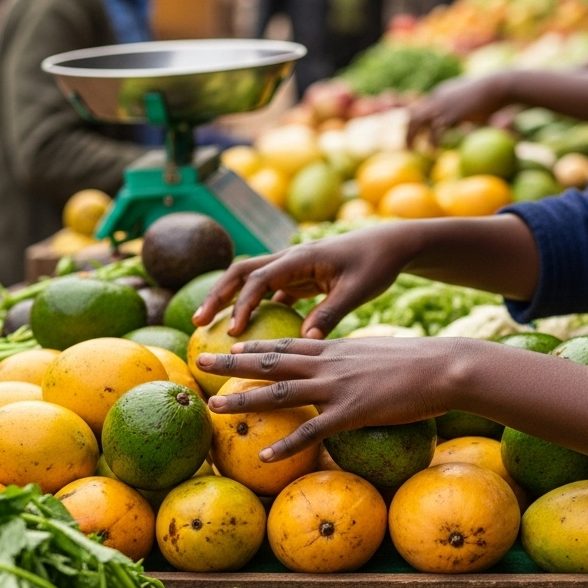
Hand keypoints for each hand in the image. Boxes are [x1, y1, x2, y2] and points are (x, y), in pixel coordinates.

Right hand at [191, 224, 417, 338]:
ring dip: (230, 301)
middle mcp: (290, 258)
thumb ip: (330, 313)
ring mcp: (292, 267)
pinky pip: (270, 293)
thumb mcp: (356, 291)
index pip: (259, 279)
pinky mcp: (299, 278)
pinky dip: (255, 309)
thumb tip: (304, 342)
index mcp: (300, 257)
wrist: (389, 245)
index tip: (233, 331)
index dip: (243, 304)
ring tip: (211, 327)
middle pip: (242, 273)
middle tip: (198, 323)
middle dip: (218, 296)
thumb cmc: (375, 265)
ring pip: (251, 282)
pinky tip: (248, 334)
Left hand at [197, 336, 493, 460]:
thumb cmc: (420, 363)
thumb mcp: (379, 354)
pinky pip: (312, 430)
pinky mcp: (353, 411)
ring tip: (215, 408)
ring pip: (281, 392)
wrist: (445, 367)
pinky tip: (264, 457)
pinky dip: (286, 444)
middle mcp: (329, 363)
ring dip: (245, 400)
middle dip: (233, 362)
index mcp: (336, 349)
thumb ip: (356, 361)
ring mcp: (338, 387)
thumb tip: (348, 369)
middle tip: (202, 362)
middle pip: (271, 361)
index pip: (287, 344)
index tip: (230, 344)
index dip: (256, 345)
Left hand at [407, 73, 509, 145]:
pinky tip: (435, 151)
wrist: (499, 86)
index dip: (415, 124)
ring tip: (414, 151)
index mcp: (440, 93)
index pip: (419, 108)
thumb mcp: (473, 101)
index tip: (415, 137)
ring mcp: (443, 106)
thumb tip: (467, 125)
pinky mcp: (452, 115)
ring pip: (418, 122)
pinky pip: (435, 131)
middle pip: (413, 115)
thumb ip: (465, 112)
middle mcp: (437, 98)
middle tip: (408, 148)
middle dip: (408, 132)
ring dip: (412, 138)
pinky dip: (432, 143)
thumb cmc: (492, 95)